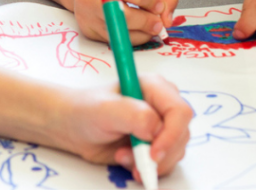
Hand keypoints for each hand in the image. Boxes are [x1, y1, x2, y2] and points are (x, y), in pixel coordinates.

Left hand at [55, 75, 191, 177]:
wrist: (74, 127)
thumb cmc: (86, 110)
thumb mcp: (105, 109)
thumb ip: (133, 114)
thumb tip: (156, 129)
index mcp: (153, 86)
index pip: (179, 111)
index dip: (171, 135)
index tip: (153, 153)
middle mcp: (161, 105)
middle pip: (181, 135)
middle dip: (158, 154)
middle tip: (129, 158)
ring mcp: (160, 126)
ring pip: (175, 153)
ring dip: (149, 162)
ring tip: (122, 156)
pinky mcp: (156, 144)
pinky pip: (166, 163)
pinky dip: (148, 169)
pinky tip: (128, 163)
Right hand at [72, 0, 177, 44]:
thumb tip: (167, 20)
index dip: (154, 0)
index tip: (158, 3)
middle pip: (128, 17)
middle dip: (150, 21)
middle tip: (157, 20)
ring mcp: (87, 16)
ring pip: (123, 34)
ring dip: (143, 32)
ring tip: (146, 22)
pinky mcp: (89, 32)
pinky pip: (118, 42)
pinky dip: (132, 38)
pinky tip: (132, 27)